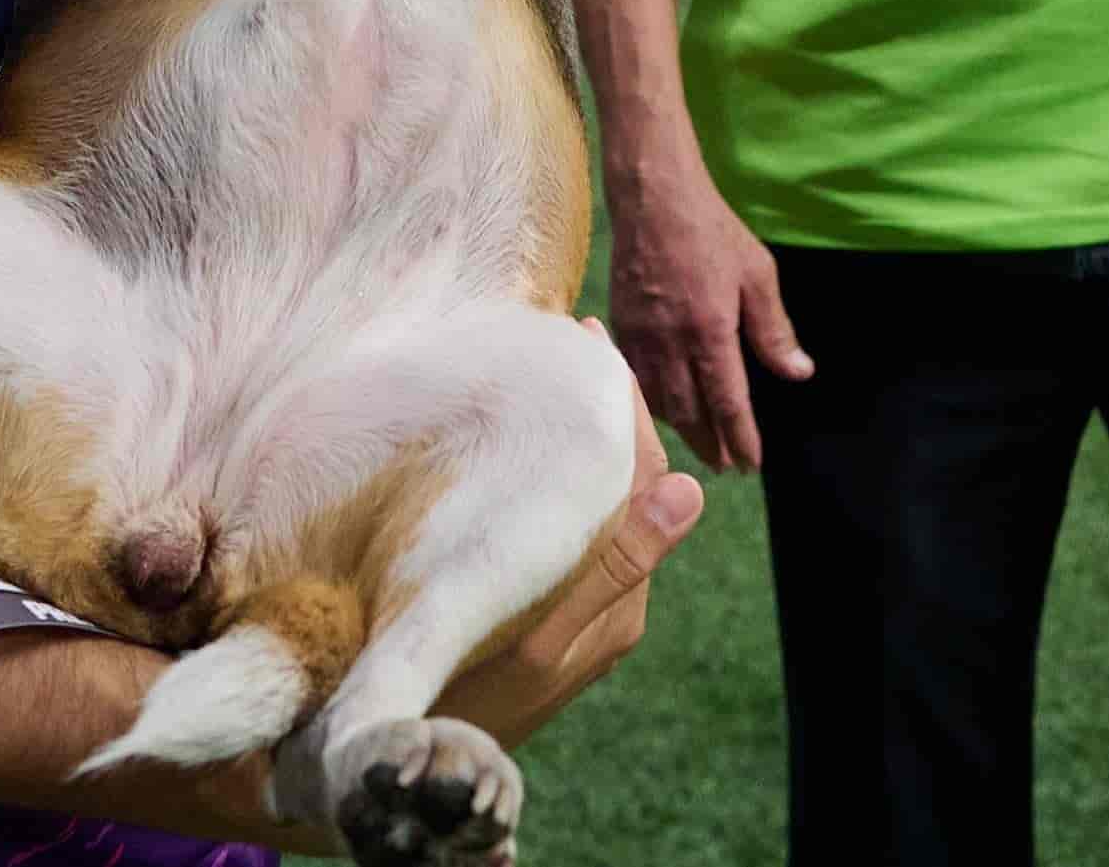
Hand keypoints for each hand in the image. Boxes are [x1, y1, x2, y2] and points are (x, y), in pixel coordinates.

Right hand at [430, 324, 703, 748]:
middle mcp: (617, 607)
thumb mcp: (539, 641)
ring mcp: (589, 617)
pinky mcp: (559, 625)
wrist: (416, 773)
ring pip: (599, 504)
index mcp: (622, 601)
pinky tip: (530, 454)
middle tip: (570, 335)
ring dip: (581, 441)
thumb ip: (615, 564)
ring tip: (550, 374)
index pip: (642, 477)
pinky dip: (561, 482)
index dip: (621, 403)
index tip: (586, 336)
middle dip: (605, 410)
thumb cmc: (467, 705)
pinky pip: (575, 534)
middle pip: (627, 483)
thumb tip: (692, 490)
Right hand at [605, 162, 810, 472]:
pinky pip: (634, 380)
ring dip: (679, 428)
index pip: (727, 402)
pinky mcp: (620, 326)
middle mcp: (671, 342)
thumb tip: (799, 373)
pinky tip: (663, 408)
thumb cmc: (712, 231)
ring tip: (698, 442)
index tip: (751, 463)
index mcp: (710, 330)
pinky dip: (651, 402)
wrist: (652, 198)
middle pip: (689, 412)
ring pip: (657, 401)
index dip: (739, 437)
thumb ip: (775, 330)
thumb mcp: (757, 274)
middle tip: (724, 466)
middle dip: (707, 443)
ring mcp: (640, 336)